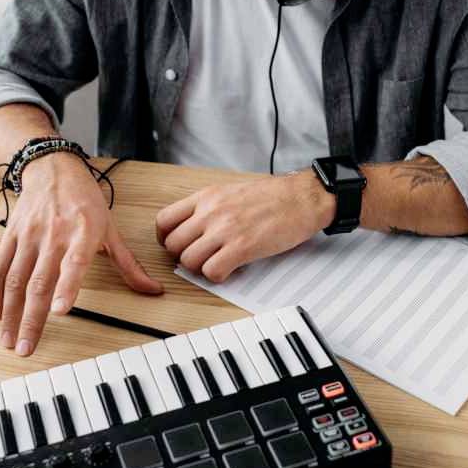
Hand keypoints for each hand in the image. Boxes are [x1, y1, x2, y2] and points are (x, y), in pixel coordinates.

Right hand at [0, 153, 162, 355]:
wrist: (53, 168)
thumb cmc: (84, 201)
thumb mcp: (111, 229)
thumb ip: (129, 264)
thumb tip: (153, 290)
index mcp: (82, 233)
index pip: (73, 263)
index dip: (66, 288)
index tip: (58, 311)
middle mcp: (53, 235)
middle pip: (38, 282)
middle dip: (30, 319)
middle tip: (26, 347)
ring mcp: (29, 236)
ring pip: (15, 280)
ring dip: (10, 313)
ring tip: (8, 340)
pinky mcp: (11, 235)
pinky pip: (0, 267)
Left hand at [156, 169, 335, 281]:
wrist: (303, 197)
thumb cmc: (273, 195)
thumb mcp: (231, 191)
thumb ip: (209, 207)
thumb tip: (193, 228)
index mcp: (206, 196)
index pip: (164, 220)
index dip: (166, 238)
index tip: (177, 245)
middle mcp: (211, 212)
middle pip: (173, 245)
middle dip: (183, 256)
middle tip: (199, 258)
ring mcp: (225, 230)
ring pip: (189, 260)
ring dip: (200, 268)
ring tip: (216, 263)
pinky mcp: (242, 248)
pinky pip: (212, 272)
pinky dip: (217, 276)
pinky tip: (229, 269)